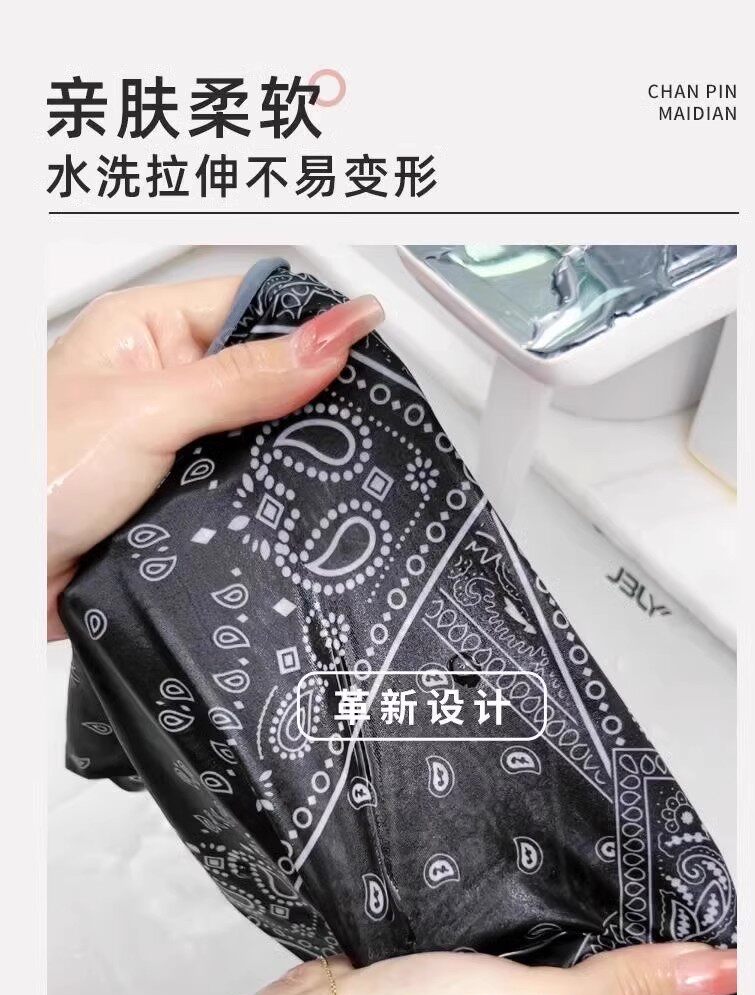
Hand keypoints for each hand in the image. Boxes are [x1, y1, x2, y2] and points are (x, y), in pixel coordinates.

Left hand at [47, 277, 382, 638]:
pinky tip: (288, 506)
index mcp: (144, 330)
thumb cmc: (33, 476)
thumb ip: (243, 379)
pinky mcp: (180, 500)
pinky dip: (265, 500)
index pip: (250, 304)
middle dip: (303, 399)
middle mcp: (161, 382)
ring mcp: (173, 444)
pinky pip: (243, 491)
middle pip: (262, 374)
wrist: (5, 577)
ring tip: (323, 465)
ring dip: (282, 457)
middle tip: (352, 418)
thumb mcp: (149, 411)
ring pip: (258, 439)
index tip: (366, 347)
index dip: (308, 323)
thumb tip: (329, 337)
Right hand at [47, 932, 735, 994]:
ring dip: (583, 956)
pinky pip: (532, 992)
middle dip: (633, 968)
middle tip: (632, 902)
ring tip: (585, 902)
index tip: (688, 925)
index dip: (686, 993)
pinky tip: (540, 916)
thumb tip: (718, 974)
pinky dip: (540, 956)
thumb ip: (632, 987)